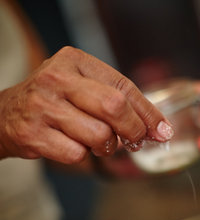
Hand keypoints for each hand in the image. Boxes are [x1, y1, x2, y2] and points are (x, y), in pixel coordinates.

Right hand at [0, 46, 172, 163]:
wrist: (6, 115)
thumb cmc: (53, 102)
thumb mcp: (82, 88)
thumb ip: (117, 101)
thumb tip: (157, 128)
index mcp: (74, 61)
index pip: (123, 86)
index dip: (148, 112)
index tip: (162, 130)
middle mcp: (57, 79)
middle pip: (114, 107)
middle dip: (133, 130)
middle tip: (135, 140)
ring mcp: (43, 106)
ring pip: (99, 136)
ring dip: (105, 146)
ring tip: (96, 141)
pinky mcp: (34, 134)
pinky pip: (77, 153)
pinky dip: (82, 155)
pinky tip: (71, 145)